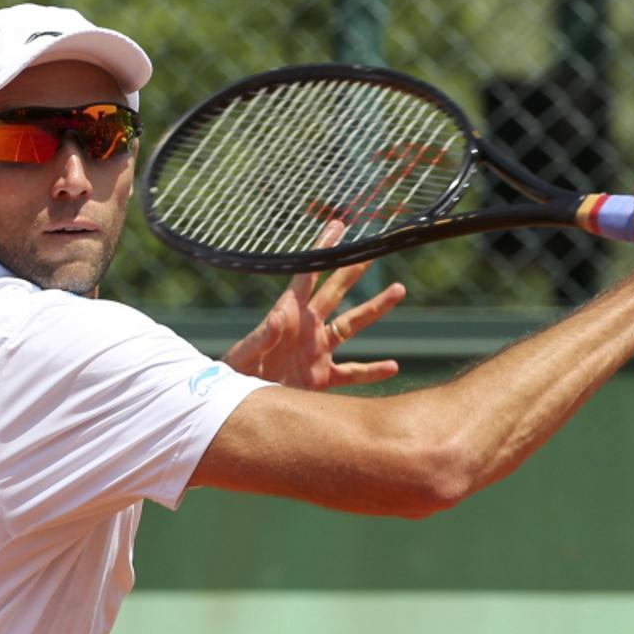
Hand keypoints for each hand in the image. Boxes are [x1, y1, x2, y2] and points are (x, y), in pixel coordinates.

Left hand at [222, 222, 405, 389]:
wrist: (239, 407)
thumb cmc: (234, 375)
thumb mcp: (246, 355)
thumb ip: (262, 337)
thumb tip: (278, 317)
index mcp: (287, 315)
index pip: (307, 275)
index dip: (322, 251)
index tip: (338, 227)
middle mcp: (306, 327)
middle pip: (335, 291)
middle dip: (353, 269)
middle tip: (373, 248)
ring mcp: (316, 351)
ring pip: (352, 325)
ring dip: (375, 308)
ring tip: (398, 289)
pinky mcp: (322, 377)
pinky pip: (352, 372)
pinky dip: (372, 371)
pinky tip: (393, 366)